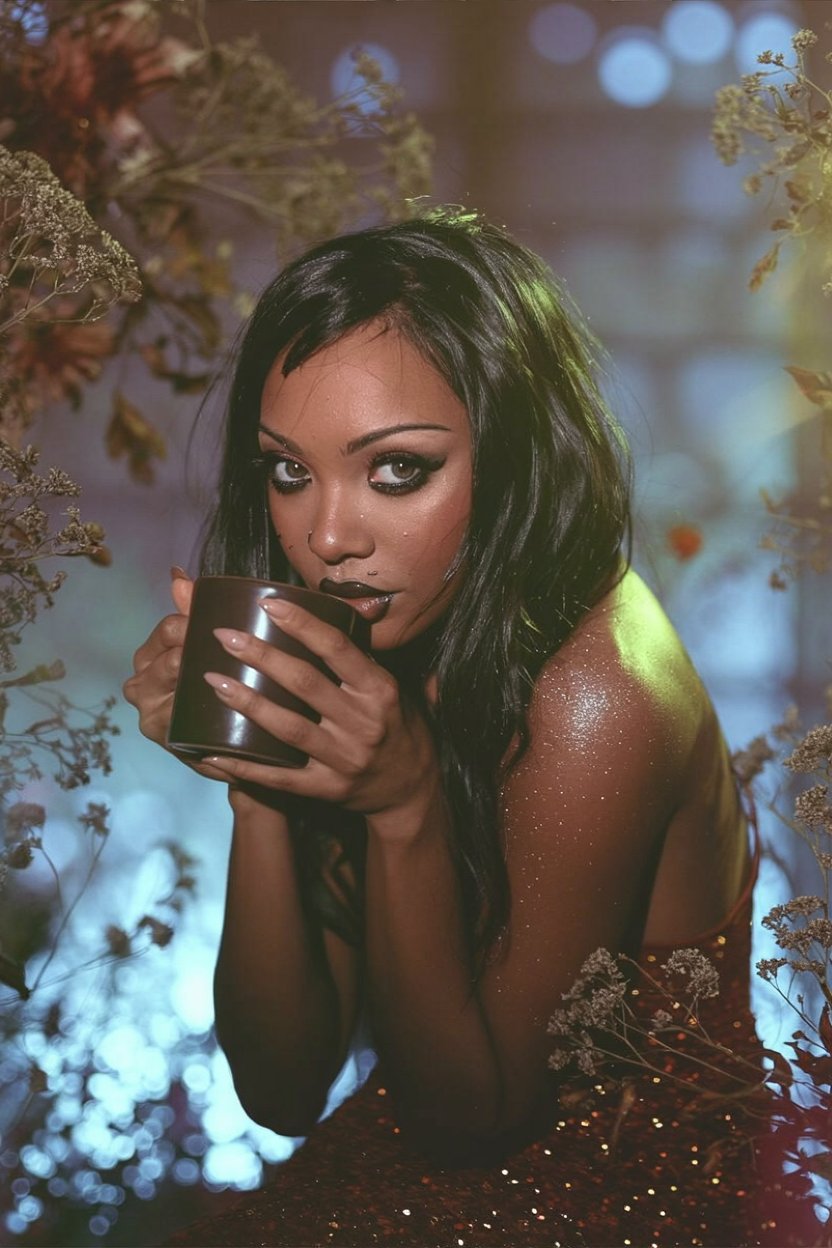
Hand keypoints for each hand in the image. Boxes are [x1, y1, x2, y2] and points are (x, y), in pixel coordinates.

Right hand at [123, 571, 229, 780]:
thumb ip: (190, 611)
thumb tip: (178, 574)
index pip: (167, 630)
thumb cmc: (207, 687)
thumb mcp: (198, 647)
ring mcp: (152, 715)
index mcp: (148, 657)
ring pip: (177, 689)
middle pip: (170, 659)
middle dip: (198, 653)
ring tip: (230, 676)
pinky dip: (204, 716)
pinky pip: (185, 723)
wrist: (220, 744)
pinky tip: (224, 708)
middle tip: (232, 648)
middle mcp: (141, 685)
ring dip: (201, 681)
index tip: (221, 624)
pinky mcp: (168, 741)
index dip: (192, 624)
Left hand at [198, 597, 437, 815]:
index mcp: (379, 690)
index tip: (267, 603)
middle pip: (304, 683)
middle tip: (224, 636)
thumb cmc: (398, 727)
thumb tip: (348, 605)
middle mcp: (363, 723)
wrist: (412, 790)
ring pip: (288, 728)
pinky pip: (279, 778)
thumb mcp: (395, 687)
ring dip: (248, 703)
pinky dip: (244, 766)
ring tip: (215, 681)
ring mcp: (344, 759)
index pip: (337, 648)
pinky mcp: (326, 789)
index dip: (301, 623)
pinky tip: (212, 752)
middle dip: (261, 656)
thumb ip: (364, 655)